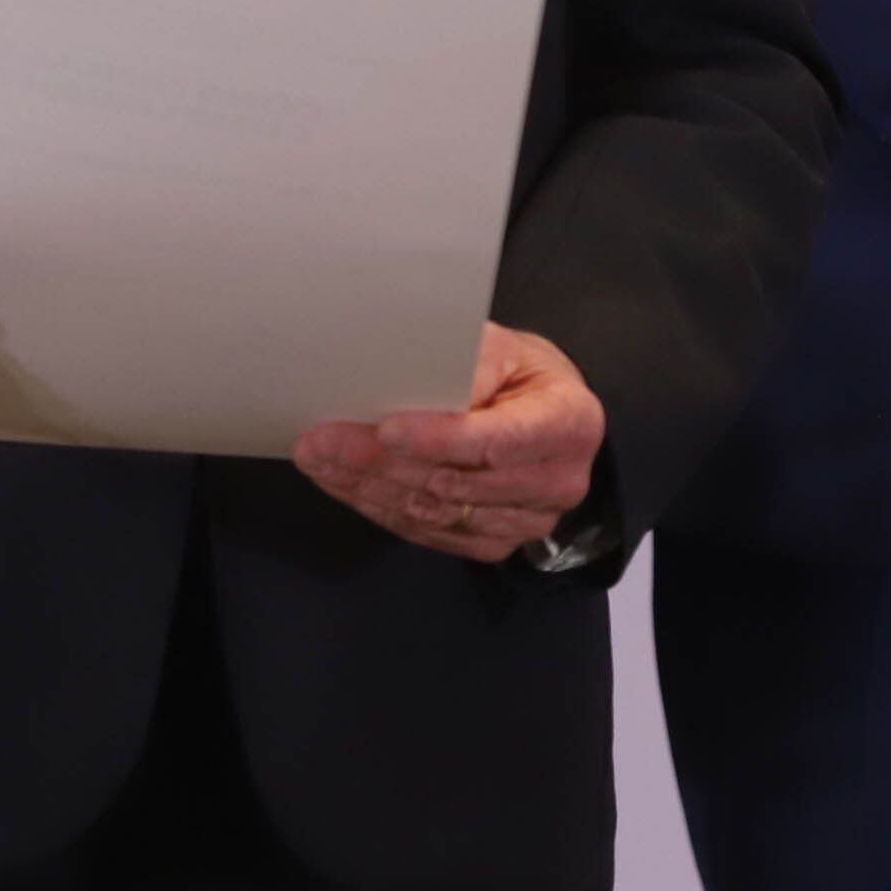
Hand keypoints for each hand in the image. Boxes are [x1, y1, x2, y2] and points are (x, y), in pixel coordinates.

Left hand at [291, 322, 605, 561]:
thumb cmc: (519, 373)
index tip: (385, 429)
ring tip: (321, 460)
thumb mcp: (504, 347)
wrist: (541, 411)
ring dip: (368, 487)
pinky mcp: (496, 543)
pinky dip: (381, 508)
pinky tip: (347, 484)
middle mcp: (557, 481)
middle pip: (455, 481)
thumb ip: (467, 362)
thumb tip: (411, 379)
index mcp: (570, 423)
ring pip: (434, 512)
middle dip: (380, 462)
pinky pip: (429, 534)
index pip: (497, 439)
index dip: (439, 439)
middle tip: (322, 442)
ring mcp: (528, 521)